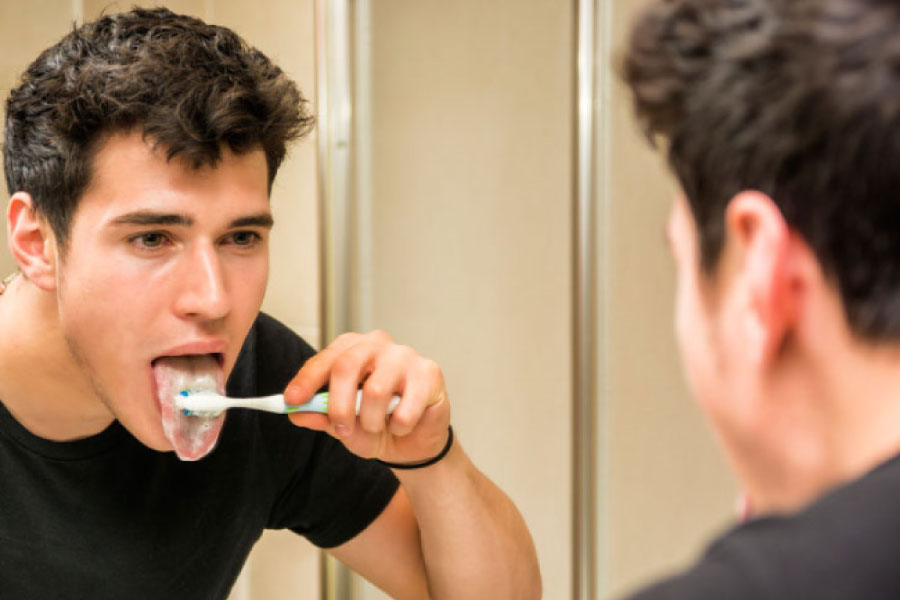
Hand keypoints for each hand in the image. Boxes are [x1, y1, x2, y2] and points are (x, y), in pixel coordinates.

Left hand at [284, 330, 450, 464]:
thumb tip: (296, 412)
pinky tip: (404, 424)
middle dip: (338, 407)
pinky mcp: (429, 372)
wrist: (414, 443)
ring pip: (375, 391)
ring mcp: (405, 355)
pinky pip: (405, 408)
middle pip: (346, 366)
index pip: (326, 359)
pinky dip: (399, 427)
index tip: (292, 400)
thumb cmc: (376, 424)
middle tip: (340, 430)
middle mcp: (377, 344)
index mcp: (352, 349)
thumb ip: (320, 416)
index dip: (307, 380)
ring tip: (379, 427)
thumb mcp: (342, 426)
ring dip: (371, 422)